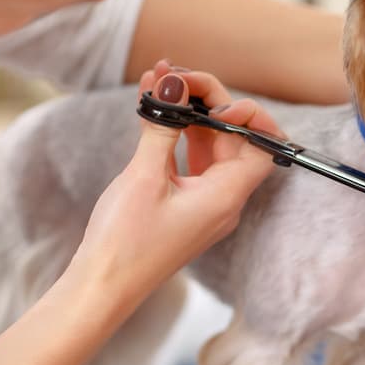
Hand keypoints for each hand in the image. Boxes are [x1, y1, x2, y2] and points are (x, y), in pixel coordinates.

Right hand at [72, 60, 282, 300]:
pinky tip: (152, 106)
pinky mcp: (184, 203)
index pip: (263, 145)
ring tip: (160, 78)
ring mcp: (205, 201)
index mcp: (227, 196)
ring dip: (189, 112)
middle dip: (208, 102)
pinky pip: (189, 160)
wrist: (100, 288)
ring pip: (209, 145)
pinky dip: (175, 133)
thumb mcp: (144, 177)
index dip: (248, 115)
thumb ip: (164, 126)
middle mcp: (224, 199)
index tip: (212, 101)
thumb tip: (173, 84)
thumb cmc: (125, 242)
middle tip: (174, 76)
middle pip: (234, 138)